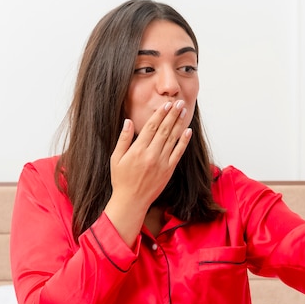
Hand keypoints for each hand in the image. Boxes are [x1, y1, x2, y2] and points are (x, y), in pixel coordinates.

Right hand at [104, 100, 191, 246]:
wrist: (131, 201)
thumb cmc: (121, 179)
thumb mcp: (116, 158)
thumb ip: (123, 139)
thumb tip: (128, 121)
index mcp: (138, 150)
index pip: (151, 127)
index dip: (160, 114)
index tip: (166, 104)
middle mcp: (151, 155)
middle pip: (164, 130)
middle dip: (172, 114)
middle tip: (179, 102)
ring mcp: (162, 163)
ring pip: (172, 139)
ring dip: (179, 124)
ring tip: (184, 111)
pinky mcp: (169, 170)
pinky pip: (178, 153)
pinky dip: (184, 142)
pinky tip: (188, 131)